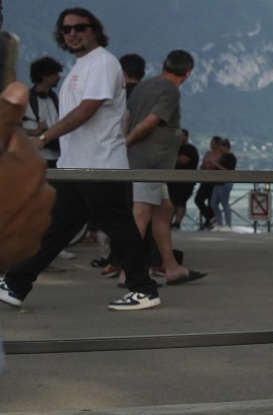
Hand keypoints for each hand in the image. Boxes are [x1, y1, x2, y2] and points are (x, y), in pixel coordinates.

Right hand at [0, 83, 55, 270]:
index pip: (15, 140)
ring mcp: (38, 222)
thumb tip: (19, 87)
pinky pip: (21, 225)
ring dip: (8, 195)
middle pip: (21, 169)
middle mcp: (44, 193)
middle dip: (4, 169)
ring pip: (23, 198)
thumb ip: (2, 120)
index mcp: (30, 166)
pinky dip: (9, 221)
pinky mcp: (30, 245)